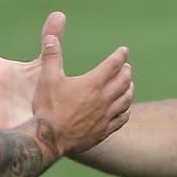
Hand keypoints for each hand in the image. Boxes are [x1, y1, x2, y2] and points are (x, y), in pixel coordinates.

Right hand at [32, 22, 132, 155]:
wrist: (49, 139)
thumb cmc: (48, 107)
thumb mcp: (47, 78)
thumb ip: (51, 56)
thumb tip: (52, 37)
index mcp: (92, 83)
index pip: (113, 64)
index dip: (120, 55)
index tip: (124, 51)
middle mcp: (103, 99)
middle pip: (124, 81)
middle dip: (126, 71)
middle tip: (126, 67)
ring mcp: (105, 116)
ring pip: (126, 100)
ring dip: (130, 90)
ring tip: (129, 85)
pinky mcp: (104, 131)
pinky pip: (122, 119)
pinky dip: (126, 110)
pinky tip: (124, 109)